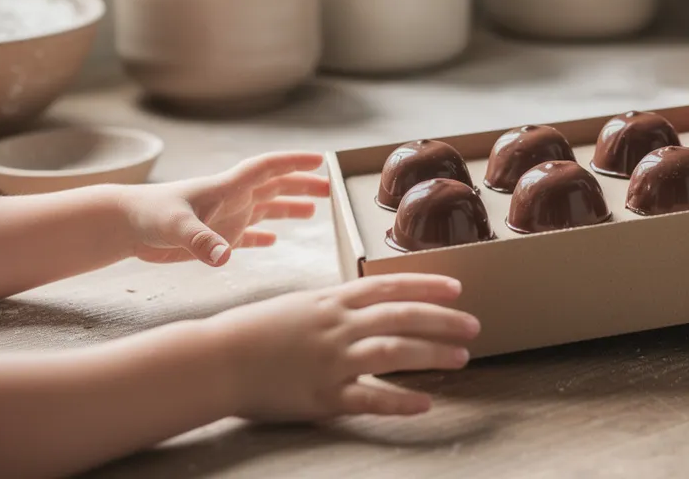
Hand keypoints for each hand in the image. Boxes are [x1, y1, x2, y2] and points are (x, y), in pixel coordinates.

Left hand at [122, 152, 330, 265]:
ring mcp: (225, 217)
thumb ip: (202, 241)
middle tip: (330, 188)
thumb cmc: (148, 216)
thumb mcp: (176, 227)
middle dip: (302, 184)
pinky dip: (262, 235)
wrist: (123, 225)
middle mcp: (232, 199)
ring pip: (266, 207)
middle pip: (275, 186)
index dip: (294, 162)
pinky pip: (247, 234)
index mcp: (228, 187)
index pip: (267, 168)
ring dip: (290, 206)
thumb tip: (225, 258)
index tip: (320, 160)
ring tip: (315, 209)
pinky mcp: (215, 237)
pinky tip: (274, 240)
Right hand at [206, 274, 478, 421]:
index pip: (390, 286)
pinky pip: (370, 399)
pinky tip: (424, 403)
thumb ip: (336, 304)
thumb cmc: (254, 330)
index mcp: (332, 300)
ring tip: (461, 358)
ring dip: (433, 355)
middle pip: (402, 316)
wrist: (214, 359)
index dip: (427, 284)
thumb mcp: (300, 304)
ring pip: (394, 352)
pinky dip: (400, 402)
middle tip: (474, 325)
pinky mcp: (322, 396)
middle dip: (443, 320)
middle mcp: (337, 326)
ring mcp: (331, 360)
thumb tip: (370, 302)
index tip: (458, 287)